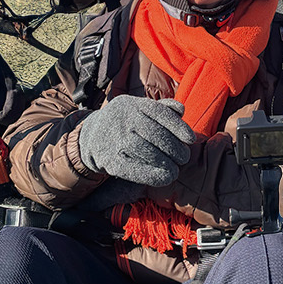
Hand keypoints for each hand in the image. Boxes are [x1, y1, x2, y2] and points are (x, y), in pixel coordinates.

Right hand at [75, 96, 193, 186]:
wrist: (91, 136)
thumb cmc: (125, 123)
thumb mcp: (139, 109)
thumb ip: (161, 108)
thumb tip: (181, 110)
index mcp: (132, 105)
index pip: (159, 112)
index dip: (178, 126)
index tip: (191, 139)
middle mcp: (122, 119)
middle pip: (153, 133)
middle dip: (173, 147)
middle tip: (184, 157)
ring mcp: (114, 138)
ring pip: (143, 150)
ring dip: (164, 162)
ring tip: (175, 170)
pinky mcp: (109, 159)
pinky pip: (132, 168)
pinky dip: (151, 174)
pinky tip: (164, 178)